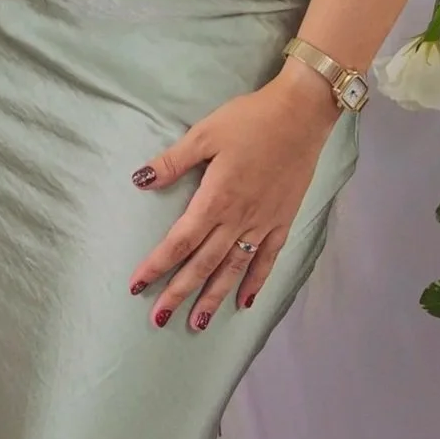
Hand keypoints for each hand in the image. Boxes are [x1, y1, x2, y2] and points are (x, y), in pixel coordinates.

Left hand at [129, 67, 342, 332]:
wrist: (302, 115)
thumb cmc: (250, 120)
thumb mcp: (205, 134)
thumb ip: (173, 161)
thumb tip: (139, 180)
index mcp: (215, 200)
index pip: (179, 242)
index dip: (156, 265)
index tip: (137, 286)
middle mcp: (238, 220)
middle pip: (203, 265)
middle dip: (179, 293)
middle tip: (159, 319)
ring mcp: (263, 224)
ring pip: (233, 270)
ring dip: (214, 298)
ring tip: (198, 323)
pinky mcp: (283, 221)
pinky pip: (267, 259)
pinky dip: (256, 282)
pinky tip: (245, 302)